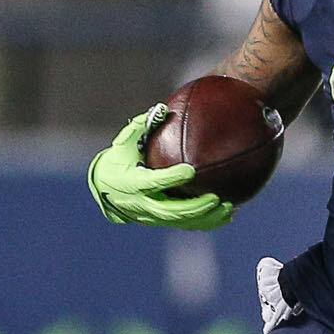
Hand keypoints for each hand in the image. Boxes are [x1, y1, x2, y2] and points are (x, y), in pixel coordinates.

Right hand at [87, 110, 232, 230]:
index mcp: (132, 183)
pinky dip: (206, 222)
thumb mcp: (124, 144)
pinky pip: (185, 224)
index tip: (190, 171)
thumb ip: (141, 127)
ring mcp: (152, 216)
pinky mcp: (161, 221)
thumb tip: (162, 108)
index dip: (171, 179)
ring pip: (181, 222)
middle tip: (216, 198)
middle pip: (171, 212)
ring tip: (228, 208)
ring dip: (205, 218)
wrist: (105, 190)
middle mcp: (142, 203)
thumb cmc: (118, 161)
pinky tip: (227, 216)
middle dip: (195, 207)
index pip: (153, 182)